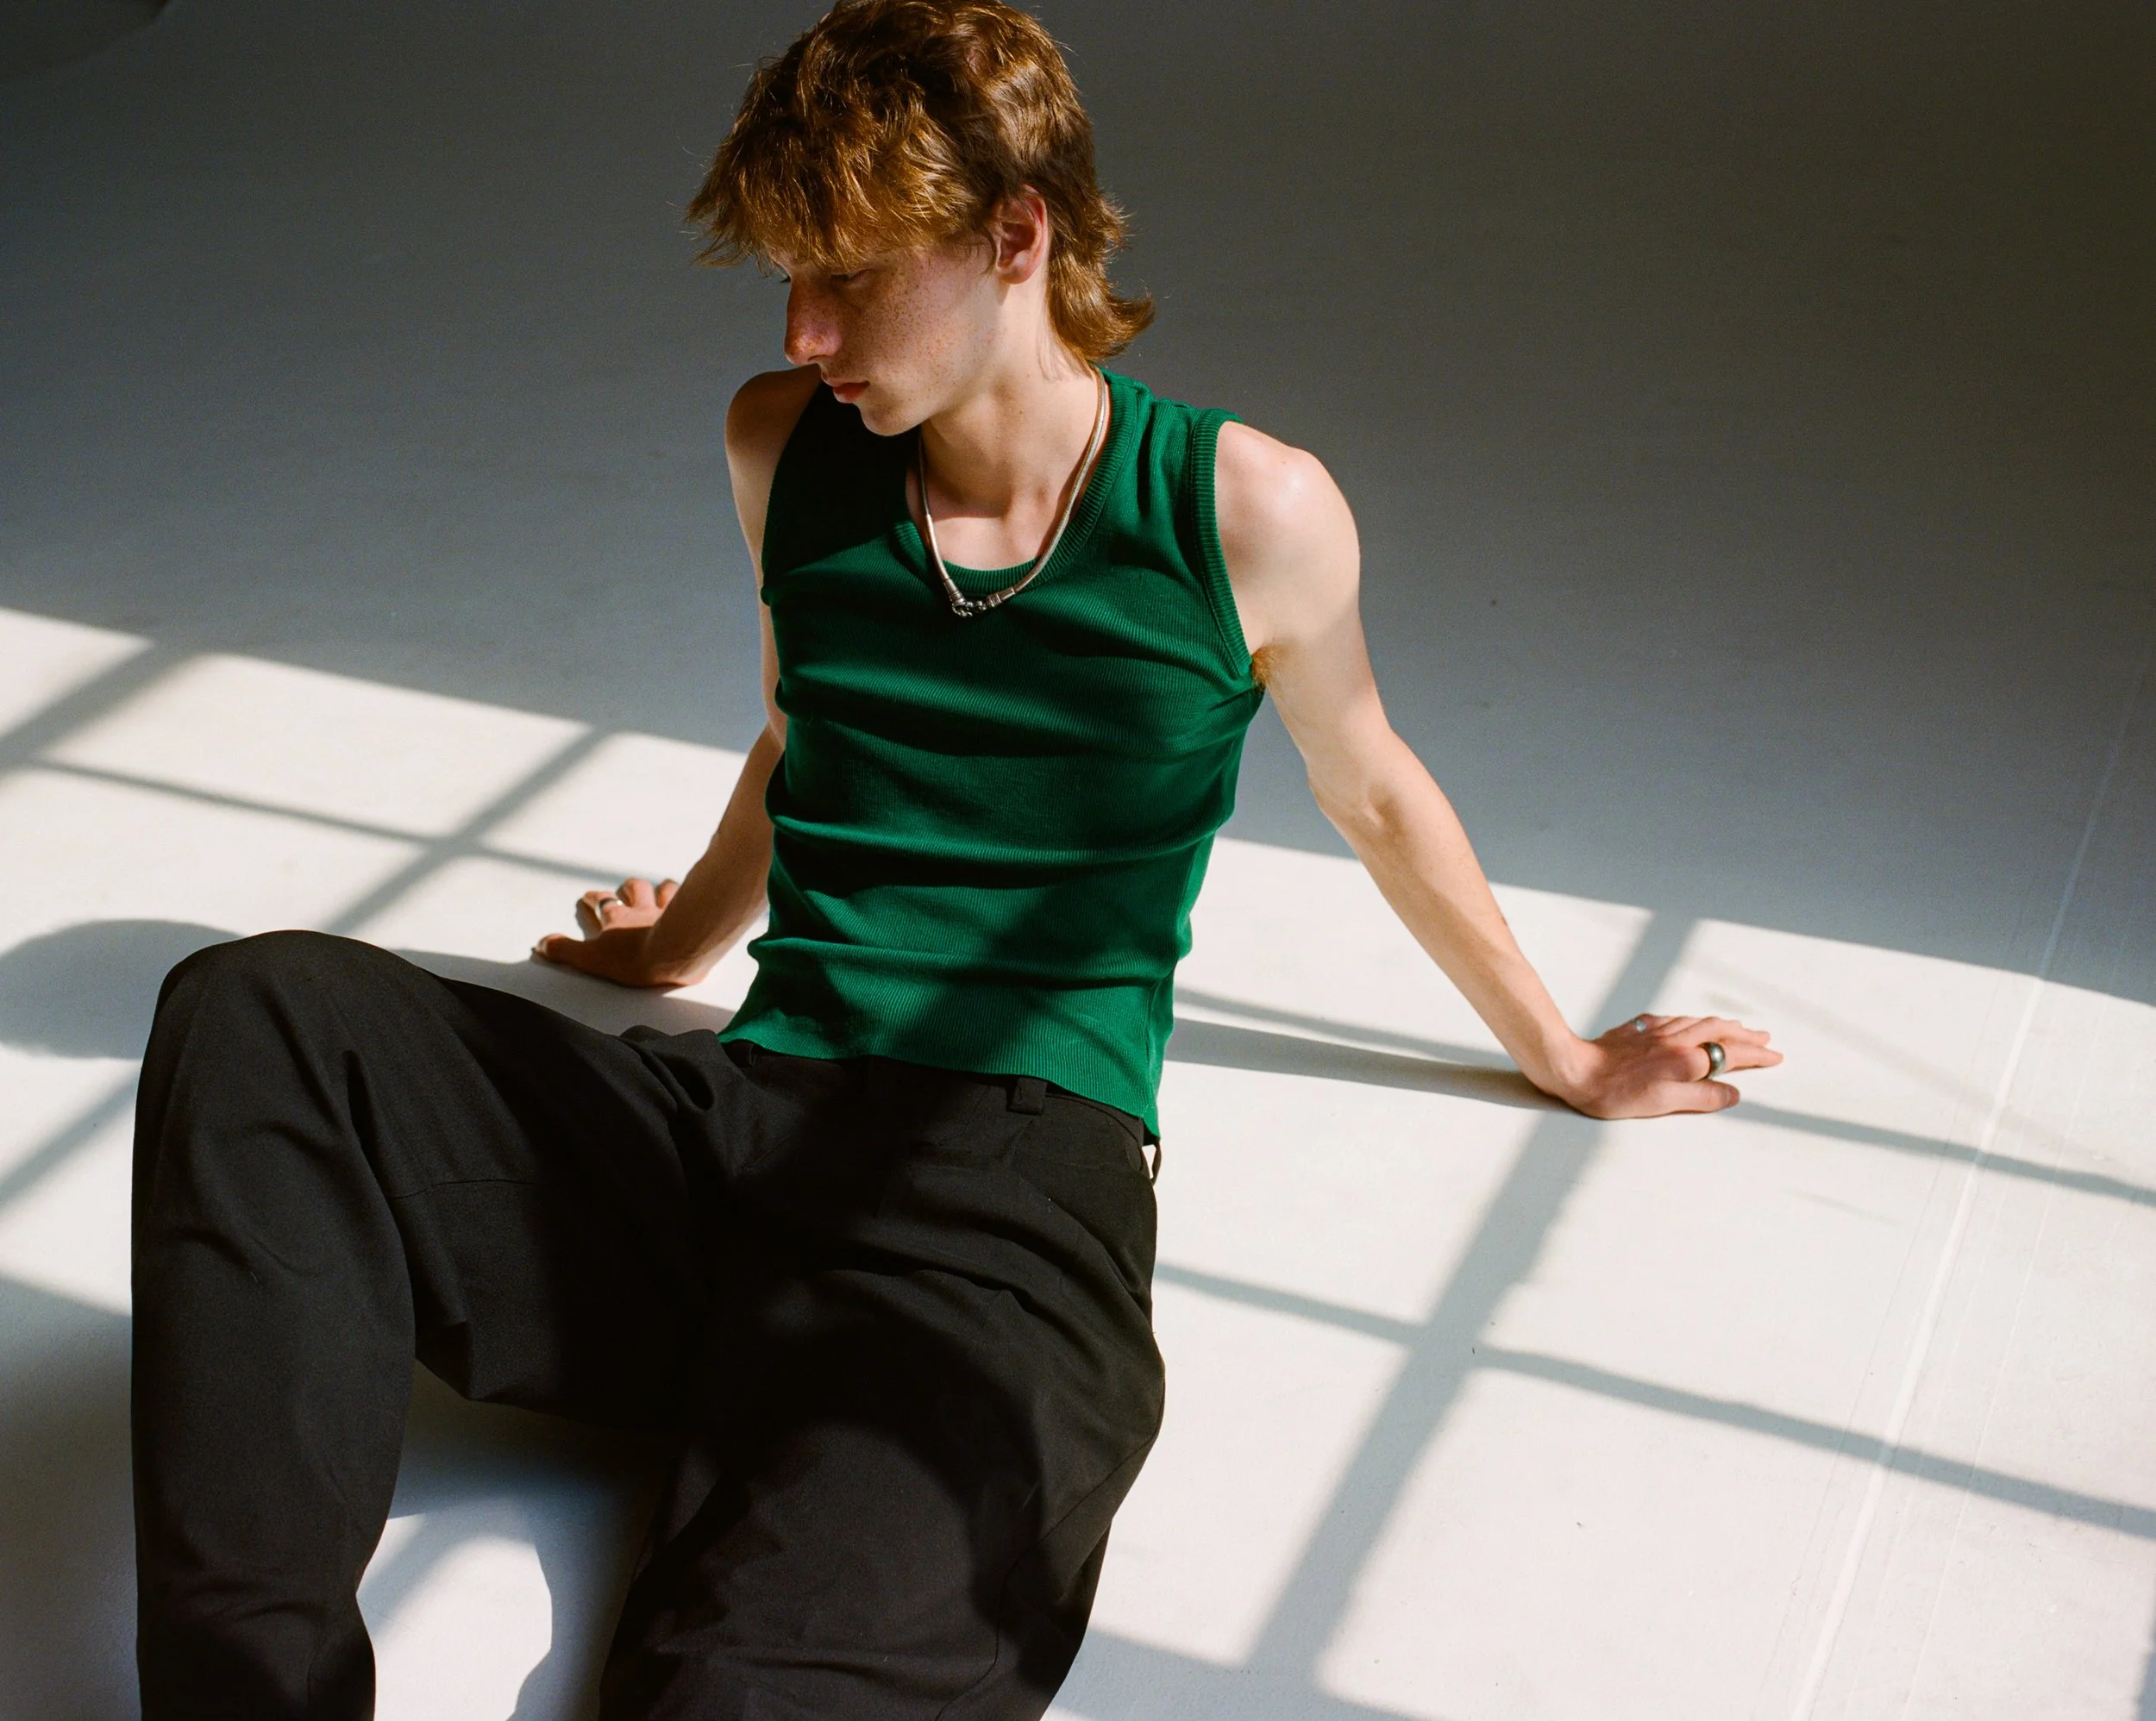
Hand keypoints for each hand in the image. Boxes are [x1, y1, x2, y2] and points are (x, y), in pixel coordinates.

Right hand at [531, 876, 682, 987]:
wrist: (672, 956)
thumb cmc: (634, 959)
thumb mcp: (590, 958)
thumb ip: (565, 951)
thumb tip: (542, 945)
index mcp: (618, 919)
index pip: (602, 902)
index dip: (595, 898)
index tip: (590, 896)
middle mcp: (642, 910)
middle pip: (635, 889)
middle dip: (628, 888)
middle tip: (626, 889)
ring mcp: (668, 911)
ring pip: (664, 890)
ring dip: (661, 888)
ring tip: (662, 889)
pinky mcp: (690, 917)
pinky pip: (691, 898)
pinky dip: (691, 895)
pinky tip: (695, 896)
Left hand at [1551, 1013, 1782, 1118]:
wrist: (1575, 1069)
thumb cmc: (1616, 1093)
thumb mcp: (1664, 1103)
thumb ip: (1702, 1096)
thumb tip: (1733, 1092)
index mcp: (1686, 1060)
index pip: (1731, 1054)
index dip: (1755, 1056)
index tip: (1775, 1056)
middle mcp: (1676, 1040)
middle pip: (1720, 1032)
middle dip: (1745, 1035)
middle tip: (1765, 1038)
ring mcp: (1657, 1031)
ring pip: (1698, 1022)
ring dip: (1722, 1024)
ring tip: (1736, 1027)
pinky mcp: (1638, 1029)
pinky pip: (1674, 1019)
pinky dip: (1691, 1020)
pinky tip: (1689, 1022)